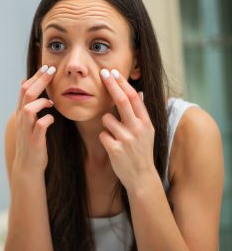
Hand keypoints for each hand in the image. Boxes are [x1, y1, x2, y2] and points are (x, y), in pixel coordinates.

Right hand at [13, 65, 55, 175]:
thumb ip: (28, 103)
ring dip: (41, 101)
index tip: (47, 66)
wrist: (27, 166)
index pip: (24, 88)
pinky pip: (40, 126)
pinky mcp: (35, 141)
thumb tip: (25, 82)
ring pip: (29, 108)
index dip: (35, 76)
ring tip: (51, 101)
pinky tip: (53, 118)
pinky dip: (47, 119)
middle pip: (27, 93)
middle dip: (40, 80)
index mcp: (21, 112)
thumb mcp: (27, 120)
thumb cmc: (31, 142)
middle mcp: (22, 119)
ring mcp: (27, 130)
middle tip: (52, 70)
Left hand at [98, 69, 155, 191]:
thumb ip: (141, 114)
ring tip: (116, 136)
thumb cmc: (141, 151)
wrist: (141, 177)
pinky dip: (104, 138)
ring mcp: (127, 139)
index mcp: (146, 122)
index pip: (133, 97)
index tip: (113, 72)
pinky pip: (102, 134)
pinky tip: (113, 147)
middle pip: (121, 100)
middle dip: (111, 84)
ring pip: (106, 119)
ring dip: (106, 125)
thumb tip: (139, 93)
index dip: (122, 83)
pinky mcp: (115, 149)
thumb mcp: (147, 132)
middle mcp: (138, 128)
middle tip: (102, 73)